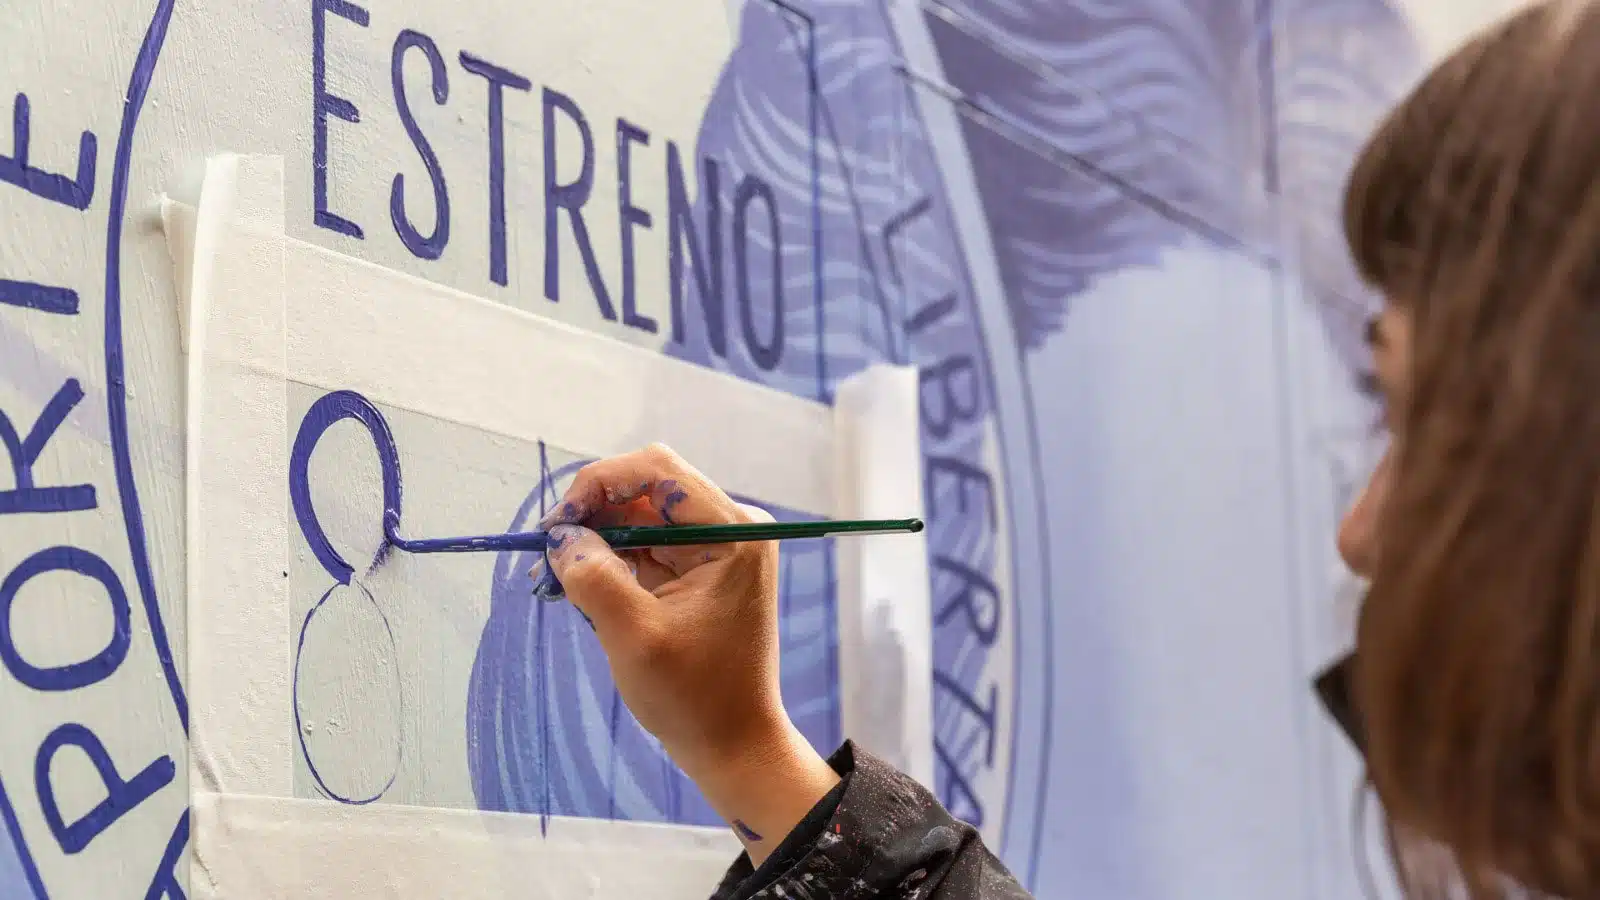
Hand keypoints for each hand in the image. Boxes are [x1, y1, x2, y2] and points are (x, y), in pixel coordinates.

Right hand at [534, 444, 838, 859]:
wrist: (734, 745)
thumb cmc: (694, 697)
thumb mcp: (633, 636)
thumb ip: (594, 577)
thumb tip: (561, 537)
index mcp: (733, 532)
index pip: (658, 471)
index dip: (600, 484)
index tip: (559, 524)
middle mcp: (732, 528)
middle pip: (648, 490)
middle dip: (595, 514)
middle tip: (550, 553)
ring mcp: (718, 549)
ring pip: (642, 518)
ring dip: (599, 540)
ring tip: (559, 577)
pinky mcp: (702, 572)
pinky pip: (648, 547)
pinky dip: (613, 561)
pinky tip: (583, 588)